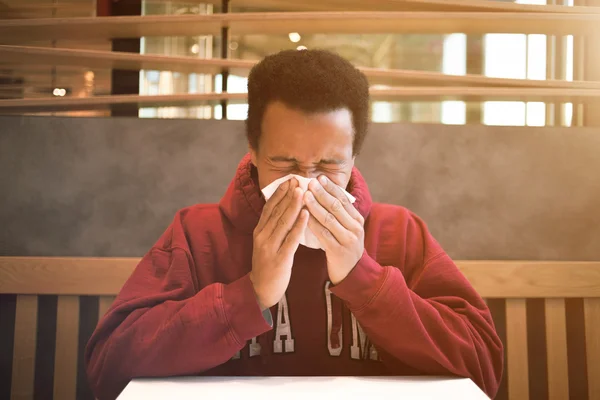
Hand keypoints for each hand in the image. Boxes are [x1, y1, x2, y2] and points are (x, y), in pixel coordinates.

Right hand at [250, 178, 308, 309]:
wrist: (261, 290)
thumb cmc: (268, 265)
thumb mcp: (267, 242)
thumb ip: (273, 227)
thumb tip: (284, 208)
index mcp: (259, 231)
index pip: (269, 207)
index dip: (279, 192)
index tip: (289, 180)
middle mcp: (262, 236)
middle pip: (276, 211)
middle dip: (288, 194)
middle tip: (298, 180)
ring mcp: (270, 247)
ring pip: (283, 222)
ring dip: (293, 205)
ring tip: (303, 192)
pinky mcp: (279, 258)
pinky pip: (291, 239)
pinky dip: (298, 225)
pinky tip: (306, 215)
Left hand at [304, 175, 364, 284]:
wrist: (352, 274)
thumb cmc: (345, 248)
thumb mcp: (348, 229)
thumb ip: (340, 214)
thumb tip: (325, 192)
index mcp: (357, 220)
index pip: (344, 199)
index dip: (331, 188)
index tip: (320, 177)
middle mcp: (355, 228)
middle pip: (336, 206)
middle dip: (322, 193)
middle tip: (309, 182)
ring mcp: (347, 240)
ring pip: (329, 219)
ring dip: (315, 206)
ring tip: (304, 195)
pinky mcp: (338, 251)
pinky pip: (323, 235)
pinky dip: (313, 224)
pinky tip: (303, 216)